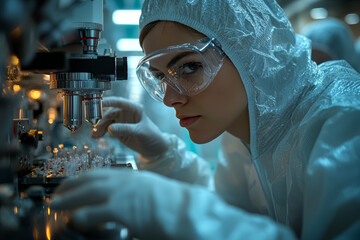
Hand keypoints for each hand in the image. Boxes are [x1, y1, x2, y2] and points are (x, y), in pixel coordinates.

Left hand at [50, 168, 188, 237]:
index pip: (100, 173)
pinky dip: (81, 215)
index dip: (82, 179)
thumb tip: (121, 203)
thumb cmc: (172, 203)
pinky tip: (74, 220)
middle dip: (70, 186)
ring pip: (87, 192)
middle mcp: (124, 181)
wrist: (186, 209)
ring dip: (68, 198)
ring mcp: (122, 193)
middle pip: (90, 179)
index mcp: (131, 176)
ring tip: (56, 205)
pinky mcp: (122, 209)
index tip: (72, 184)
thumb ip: (133, 194)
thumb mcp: (149, 191)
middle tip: (57, 194)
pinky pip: (94, 212)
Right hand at [92, 96, 168, 156]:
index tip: (97, 103)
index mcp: (134, 108)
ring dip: (99, 128)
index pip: (119, 102)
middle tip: (94, 127)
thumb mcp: (141, 132)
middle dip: (100, 120)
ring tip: (94, 136)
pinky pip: (106, 129)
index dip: (108, 101)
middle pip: (109, 112)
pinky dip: (100, 133)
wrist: (154, 148)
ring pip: (106, 122)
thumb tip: (111, 128)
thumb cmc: (152, 136)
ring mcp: (121, 121)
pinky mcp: (118, 130)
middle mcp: (126, 113)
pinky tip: (95, 137)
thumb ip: (126, 129)